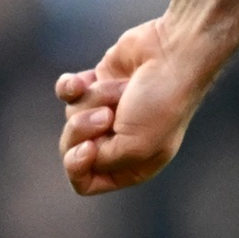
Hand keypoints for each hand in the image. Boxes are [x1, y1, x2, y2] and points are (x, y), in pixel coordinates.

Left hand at [56, 17, 216, 193]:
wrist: (172, 54)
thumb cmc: (161, 103)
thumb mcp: (134, 146)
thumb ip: (100, 161)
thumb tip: (78, 151)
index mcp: (131, 166)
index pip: (85, 183)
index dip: (78, 167)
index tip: (88, 148)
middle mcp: (118, 143)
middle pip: (72, 149)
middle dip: (83, 129)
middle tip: (107, 114)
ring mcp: (106, 113)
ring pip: (71, 116)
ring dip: (93, 100)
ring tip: (121, 90)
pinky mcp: (97, 85)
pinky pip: (66, 92)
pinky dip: (71, 86)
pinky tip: (82, 81)